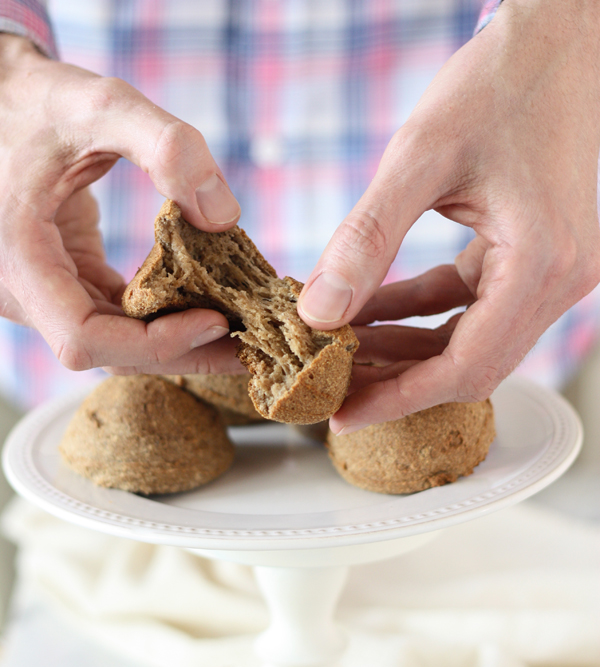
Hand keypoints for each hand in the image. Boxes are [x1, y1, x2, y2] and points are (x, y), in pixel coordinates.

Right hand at [0, 34, 244, 375]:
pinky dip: (168, 319)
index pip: (84, 337)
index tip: (215, 320)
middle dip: (185, 352)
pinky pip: (122, 322)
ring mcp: (48, 298)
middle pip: (112, 353)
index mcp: (19, 260)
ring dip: (183, 343)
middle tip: (254, 349)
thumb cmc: (40, 103)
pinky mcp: (73, 289)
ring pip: (120, 346)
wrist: (4, 106)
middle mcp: (27, 294)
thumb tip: (224, 216)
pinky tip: (213, 305)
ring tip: (244, 333)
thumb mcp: (98, 105)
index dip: (153, 342)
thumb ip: (163, 144)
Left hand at [297, 0, 599, 431]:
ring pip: (469, 337)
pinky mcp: (533, 253)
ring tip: (342, 348)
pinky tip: (369, 306)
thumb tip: (317, 311)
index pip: (467, 366)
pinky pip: (470, 299)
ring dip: (405, 345)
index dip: (399, 397)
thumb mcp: (420, 158)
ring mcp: (551, 269)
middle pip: (469, 363)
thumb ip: (366, 239)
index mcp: (543, 265)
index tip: (342, 413)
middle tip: (333, 384)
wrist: (558, 35)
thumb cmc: (498, 82)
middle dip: (398, 379)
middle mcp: (560, 279)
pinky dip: (420, 308)